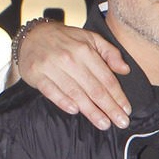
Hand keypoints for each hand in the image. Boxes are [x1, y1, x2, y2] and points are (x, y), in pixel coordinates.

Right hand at [17, 23, 131, 129]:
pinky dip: (63, 101)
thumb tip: (125, 70)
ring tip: (104, 123)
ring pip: (75, 93)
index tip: (126, 110)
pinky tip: (75, 111)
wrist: (32, 35)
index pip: (106, 78)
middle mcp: (69, 59)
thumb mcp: (90, 38)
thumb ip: (110, 53)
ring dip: (91, 111)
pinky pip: (51, 91)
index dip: (118, 95)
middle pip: (94, 88)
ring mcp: (52, 67)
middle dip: (109, 107)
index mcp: (85, 50)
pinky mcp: (37, 74)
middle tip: (121, 123)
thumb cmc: (65, 40)